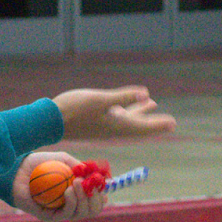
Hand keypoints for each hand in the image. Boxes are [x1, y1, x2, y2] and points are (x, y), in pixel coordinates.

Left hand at [10, 151, 106, 221]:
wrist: (17, 170)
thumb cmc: (39, 163)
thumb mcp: (63, 160)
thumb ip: (79, 167)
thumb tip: (96, 175)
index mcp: (76, 194)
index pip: (95, 201)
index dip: (102, 196)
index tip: (104, 186)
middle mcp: (70, 205)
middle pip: (92, 210)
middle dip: (96, 199)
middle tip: (90, 184)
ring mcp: (60, 212)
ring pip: (81, 213)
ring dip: (84, 198)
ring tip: (77, 183)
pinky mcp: (49, 216)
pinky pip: (66, 214)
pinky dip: (72, 202)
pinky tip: (69, 190)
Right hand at [52, 86, 176, 139]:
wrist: (49, 121)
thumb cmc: (74, 110)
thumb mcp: (101, 100)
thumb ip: (123, 97)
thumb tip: (146, 93)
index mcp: (117, 126)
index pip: (143, 127)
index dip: (158, 125)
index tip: (172, 124)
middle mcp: (112, 128)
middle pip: (138, 125)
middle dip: (154, 122)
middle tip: (170, 122)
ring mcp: (103, 125)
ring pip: (127, 119)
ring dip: (140, 112)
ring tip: (152, 104)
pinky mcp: (95, 120)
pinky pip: (117, 116)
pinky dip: (126, 109)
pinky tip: (127, 103)